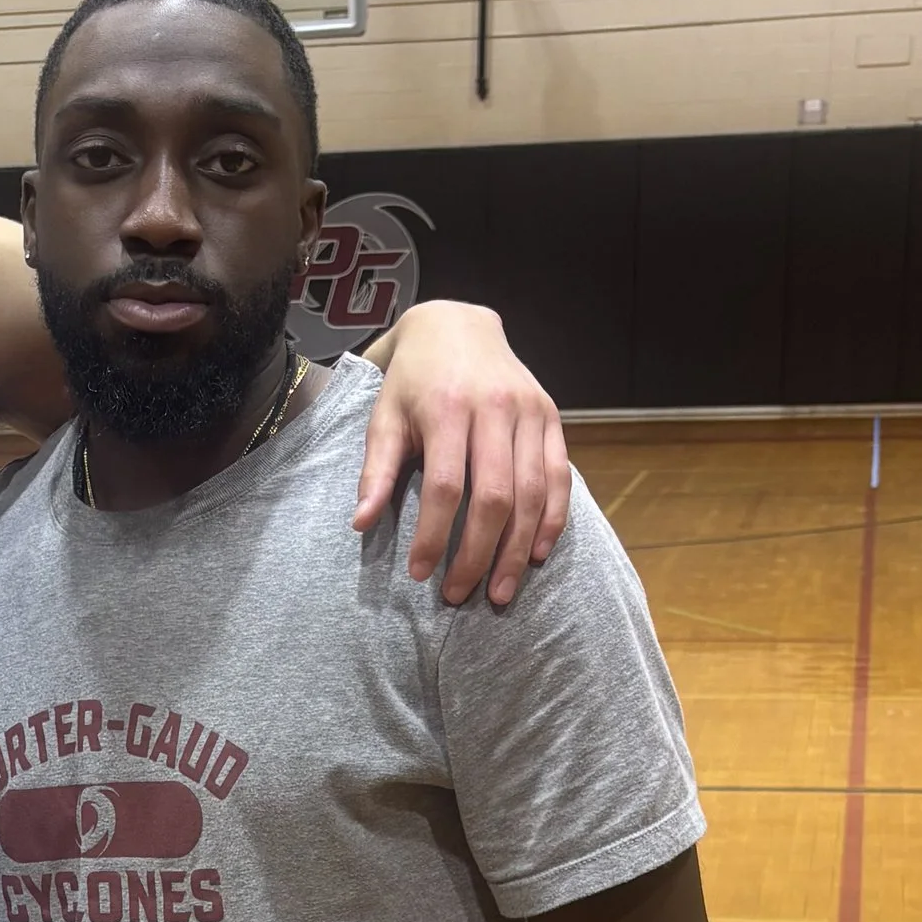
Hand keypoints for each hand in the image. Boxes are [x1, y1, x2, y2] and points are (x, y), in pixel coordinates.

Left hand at [355, 299, 572, 606]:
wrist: (457, 326)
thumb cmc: (413, 381)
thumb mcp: (384, 417)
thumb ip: (375, 471)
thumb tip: (361, 524)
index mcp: (447, 409)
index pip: (444, 487)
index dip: (433, 536)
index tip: (420, 574)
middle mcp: (494, 409)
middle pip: (493, 498)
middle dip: (477, 555)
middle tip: (460, 595)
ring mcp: (529, 412)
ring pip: (532, 493)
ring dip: (517, 550)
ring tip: (499, 591)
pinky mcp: (551, 417)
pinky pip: (559, 476)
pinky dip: (552, 519)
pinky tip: (537, 554)